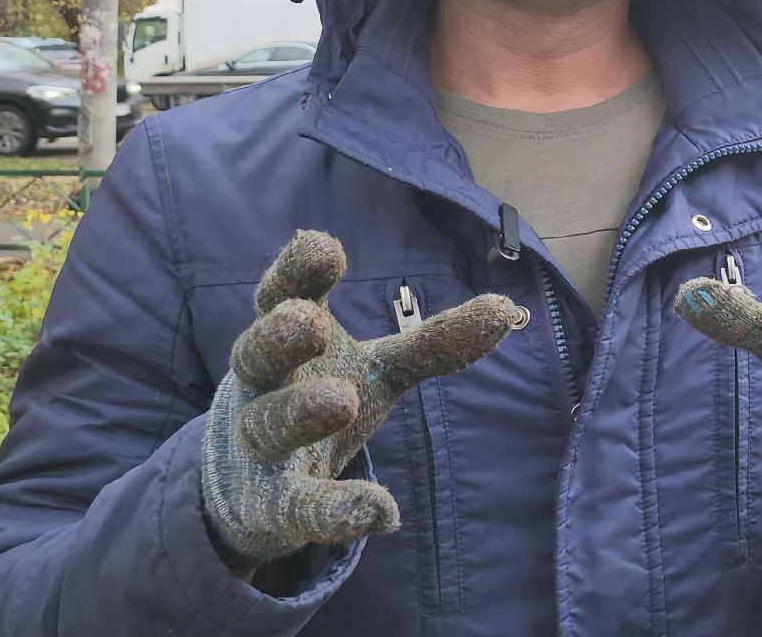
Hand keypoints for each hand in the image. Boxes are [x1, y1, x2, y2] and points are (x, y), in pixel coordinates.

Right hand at [201, 231, 520, 567]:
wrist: (255, 488)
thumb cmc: (323, 398)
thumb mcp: (381, 369)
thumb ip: (434, 342)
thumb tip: (505, 307)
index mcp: (285, 340)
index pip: (280, 294)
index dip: (296, 270)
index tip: (326, 247)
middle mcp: (262, 385)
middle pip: (256, 353)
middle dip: (281, 334)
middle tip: (315, 321)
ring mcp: (259, 445)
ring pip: (267, 424)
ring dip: (301, 410)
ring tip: (342, 401)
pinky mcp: (272, 504)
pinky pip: (298, 506)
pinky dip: (336, 511)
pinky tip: (382, 513)